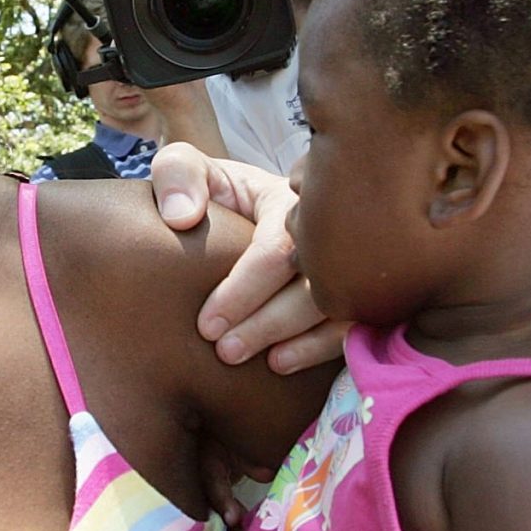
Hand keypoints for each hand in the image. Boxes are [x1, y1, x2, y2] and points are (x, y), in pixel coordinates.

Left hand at [146, 144, 344, 373]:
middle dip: (271, 323)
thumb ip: (176, 175)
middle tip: (226, 352)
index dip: (244, 290)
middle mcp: (326, 230)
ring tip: (263, 364)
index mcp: (288, 199)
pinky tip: (287, 363)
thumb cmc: (211, 192)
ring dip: (303, 342)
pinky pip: (354, 325)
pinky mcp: (351, 292)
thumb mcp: (186, 167)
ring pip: (340, 307)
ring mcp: (345, 262)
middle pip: (314, 282)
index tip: (206, 325)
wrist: (235, 211)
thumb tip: (182, 217)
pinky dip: (324, 348)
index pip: (277, 247)